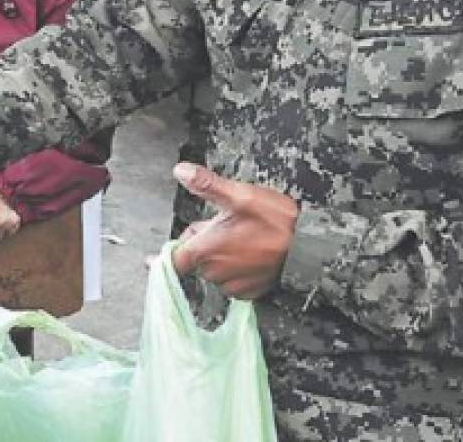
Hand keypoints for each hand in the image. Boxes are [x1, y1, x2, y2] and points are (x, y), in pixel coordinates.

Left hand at [169, 162, 298, 299]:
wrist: (311, 247)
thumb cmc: (276, 220)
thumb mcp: (240, 195)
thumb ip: (207, 184)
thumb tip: (180, 171)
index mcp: (207, 250)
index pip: (174, 260)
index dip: (167, 255)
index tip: (151, 259)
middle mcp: (216, 273)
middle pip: (196, 259)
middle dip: (203, 242)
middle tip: (224, 224)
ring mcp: (234, 285)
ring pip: (214, 269)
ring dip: (220, 255)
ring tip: (242, 237)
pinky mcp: (250, 293)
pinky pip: (232, 280)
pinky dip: (236, 268)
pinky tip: (251, 253)